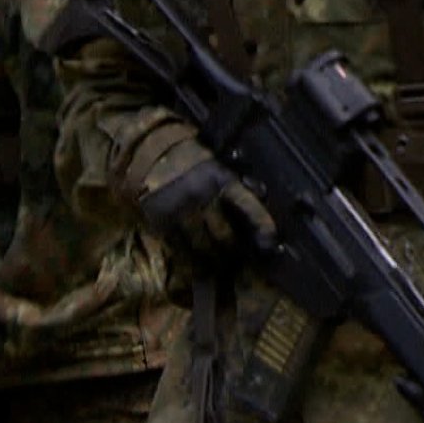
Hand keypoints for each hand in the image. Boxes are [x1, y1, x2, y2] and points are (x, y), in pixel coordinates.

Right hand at [137, 142, 275, 257]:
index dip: (262, 225)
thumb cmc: (195, 165)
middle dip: (234, 251)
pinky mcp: (161, 223)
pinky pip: (180, 250)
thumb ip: (241, 189)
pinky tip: (198, 266)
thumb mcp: (220, 169)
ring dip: (213, 261)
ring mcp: (179, 211)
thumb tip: (261, 210)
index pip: (248, 205)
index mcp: (221, 179)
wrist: (152, 155)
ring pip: (201, 247)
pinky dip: (191, 261)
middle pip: (224, 235)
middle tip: (239, 259)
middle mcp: (201, 196)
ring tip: (219, 267)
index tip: (270, 243)